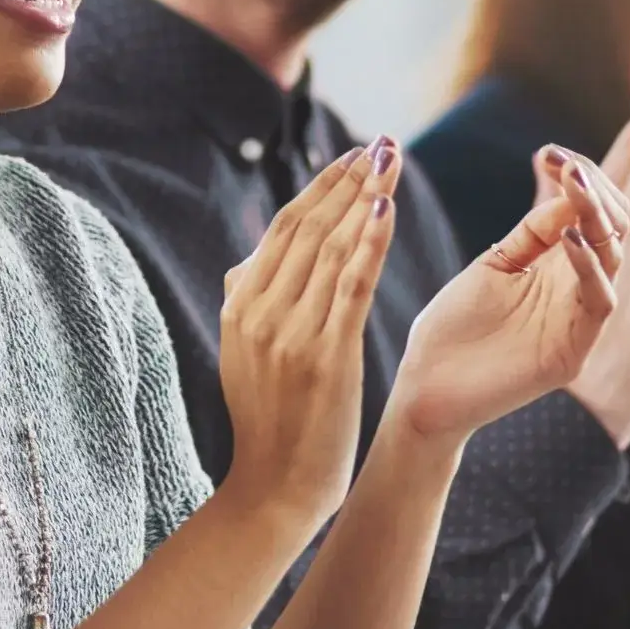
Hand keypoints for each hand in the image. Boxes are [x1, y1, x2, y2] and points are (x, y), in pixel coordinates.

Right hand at [217, 142, 400, 528]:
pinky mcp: (324, 354)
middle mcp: (258, 310)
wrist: (276, 484)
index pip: (281, 230)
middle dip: (347, 180)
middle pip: (307, 228)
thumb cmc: (270, 420)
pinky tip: (384, 210)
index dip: (319, 188)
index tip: (351, 157)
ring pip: (331, 248)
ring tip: (390, 161)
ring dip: (365, 198)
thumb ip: (248, 302)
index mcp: (239, 305)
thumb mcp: (243, 354)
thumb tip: (249, 261)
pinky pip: (350, 285)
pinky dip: (367, 243)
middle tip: (380, 143)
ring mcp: (289, 332)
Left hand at [395, 150, 623, 441]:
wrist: (426, 387)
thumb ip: (532, 230)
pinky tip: (565, 237)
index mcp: (559, 268)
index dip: (580, 179)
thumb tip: (563, 173)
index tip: (550, 153)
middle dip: (595, 190)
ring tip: (572, 185)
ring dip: (595, 217)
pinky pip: (600, 301)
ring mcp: (580, 321)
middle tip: (567, 164)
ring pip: (614, 258)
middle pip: (615, 229)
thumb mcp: (494, 264)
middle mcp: (578, 290)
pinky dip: (587, 265)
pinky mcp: (575, 351)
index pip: (594, 213)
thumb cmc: (453, 328)